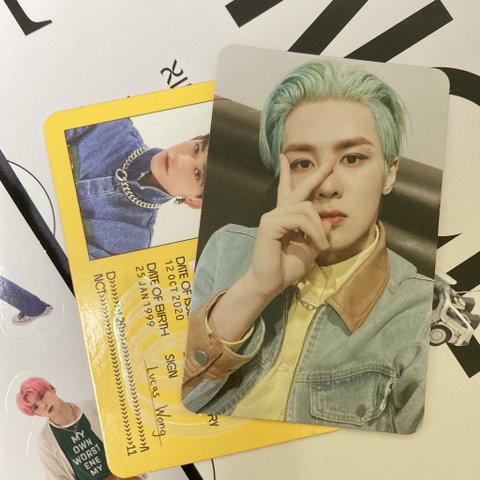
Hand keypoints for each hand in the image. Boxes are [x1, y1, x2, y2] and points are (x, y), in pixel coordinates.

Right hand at [245, 154, 333, 297]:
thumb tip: (330, 219)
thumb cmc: (287, 268)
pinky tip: (317, 244)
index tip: (286, 158)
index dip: (289, 175)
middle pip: (299, 189)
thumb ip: (319, 233)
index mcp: (286, 218)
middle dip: (317, 175)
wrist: (270, 283)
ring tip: (323, 245)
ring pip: (306, 208)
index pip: (288, 191)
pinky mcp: (270, 223)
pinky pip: (300, 219)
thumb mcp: (310, 249)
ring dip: (319, 228)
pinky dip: (313, 232)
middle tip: (330, 161)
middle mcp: (278, 213)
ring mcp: (272, 216)